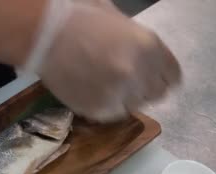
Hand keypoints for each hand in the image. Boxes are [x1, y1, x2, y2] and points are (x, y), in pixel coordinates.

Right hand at [22, 0, 181, 122]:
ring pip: (133, 106)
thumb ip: (137, 40)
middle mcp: (138, 74)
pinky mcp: (96, 109)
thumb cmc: (77, 17)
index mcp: (149, 47)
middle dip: (145, 88)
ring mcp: (117, 95)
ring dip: (124, 98)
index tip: (153, 78)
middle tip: (128, 82)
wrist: (42, 34)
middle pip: (157, 95)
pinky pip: (110, 114)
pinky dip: (104, 105)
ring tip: (105, 85)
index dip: (162, 77)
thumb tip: (142, 53)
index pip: (173, 77)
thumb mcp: (118, 19)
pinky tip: (91, 89)